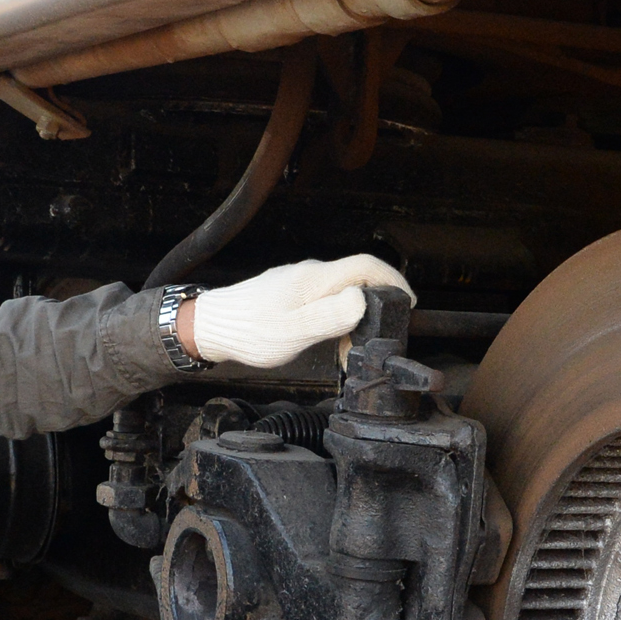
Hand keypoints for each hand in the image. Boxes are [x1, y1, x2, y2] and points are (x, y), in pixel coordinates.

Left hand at [191, 255, 412, 368]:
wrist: (211, 327)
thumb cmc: (248, 332)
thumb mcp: (293, 331)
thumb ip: (330, 316)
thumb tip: (363, 299)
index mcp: (314, 280)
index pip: (366, 266)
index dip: (394, 281)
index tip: (408, 302)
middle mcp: (310, 275)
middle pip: (358, 280)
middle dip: (375, 308)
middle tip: (374, 341)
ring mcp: (300, 283)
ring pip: (342, 293)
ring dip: (353, 320)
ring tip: (345, 352)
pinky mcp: (291, 293)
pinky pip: (324, 300)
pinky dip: (336, 320)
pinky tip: (327, 342)